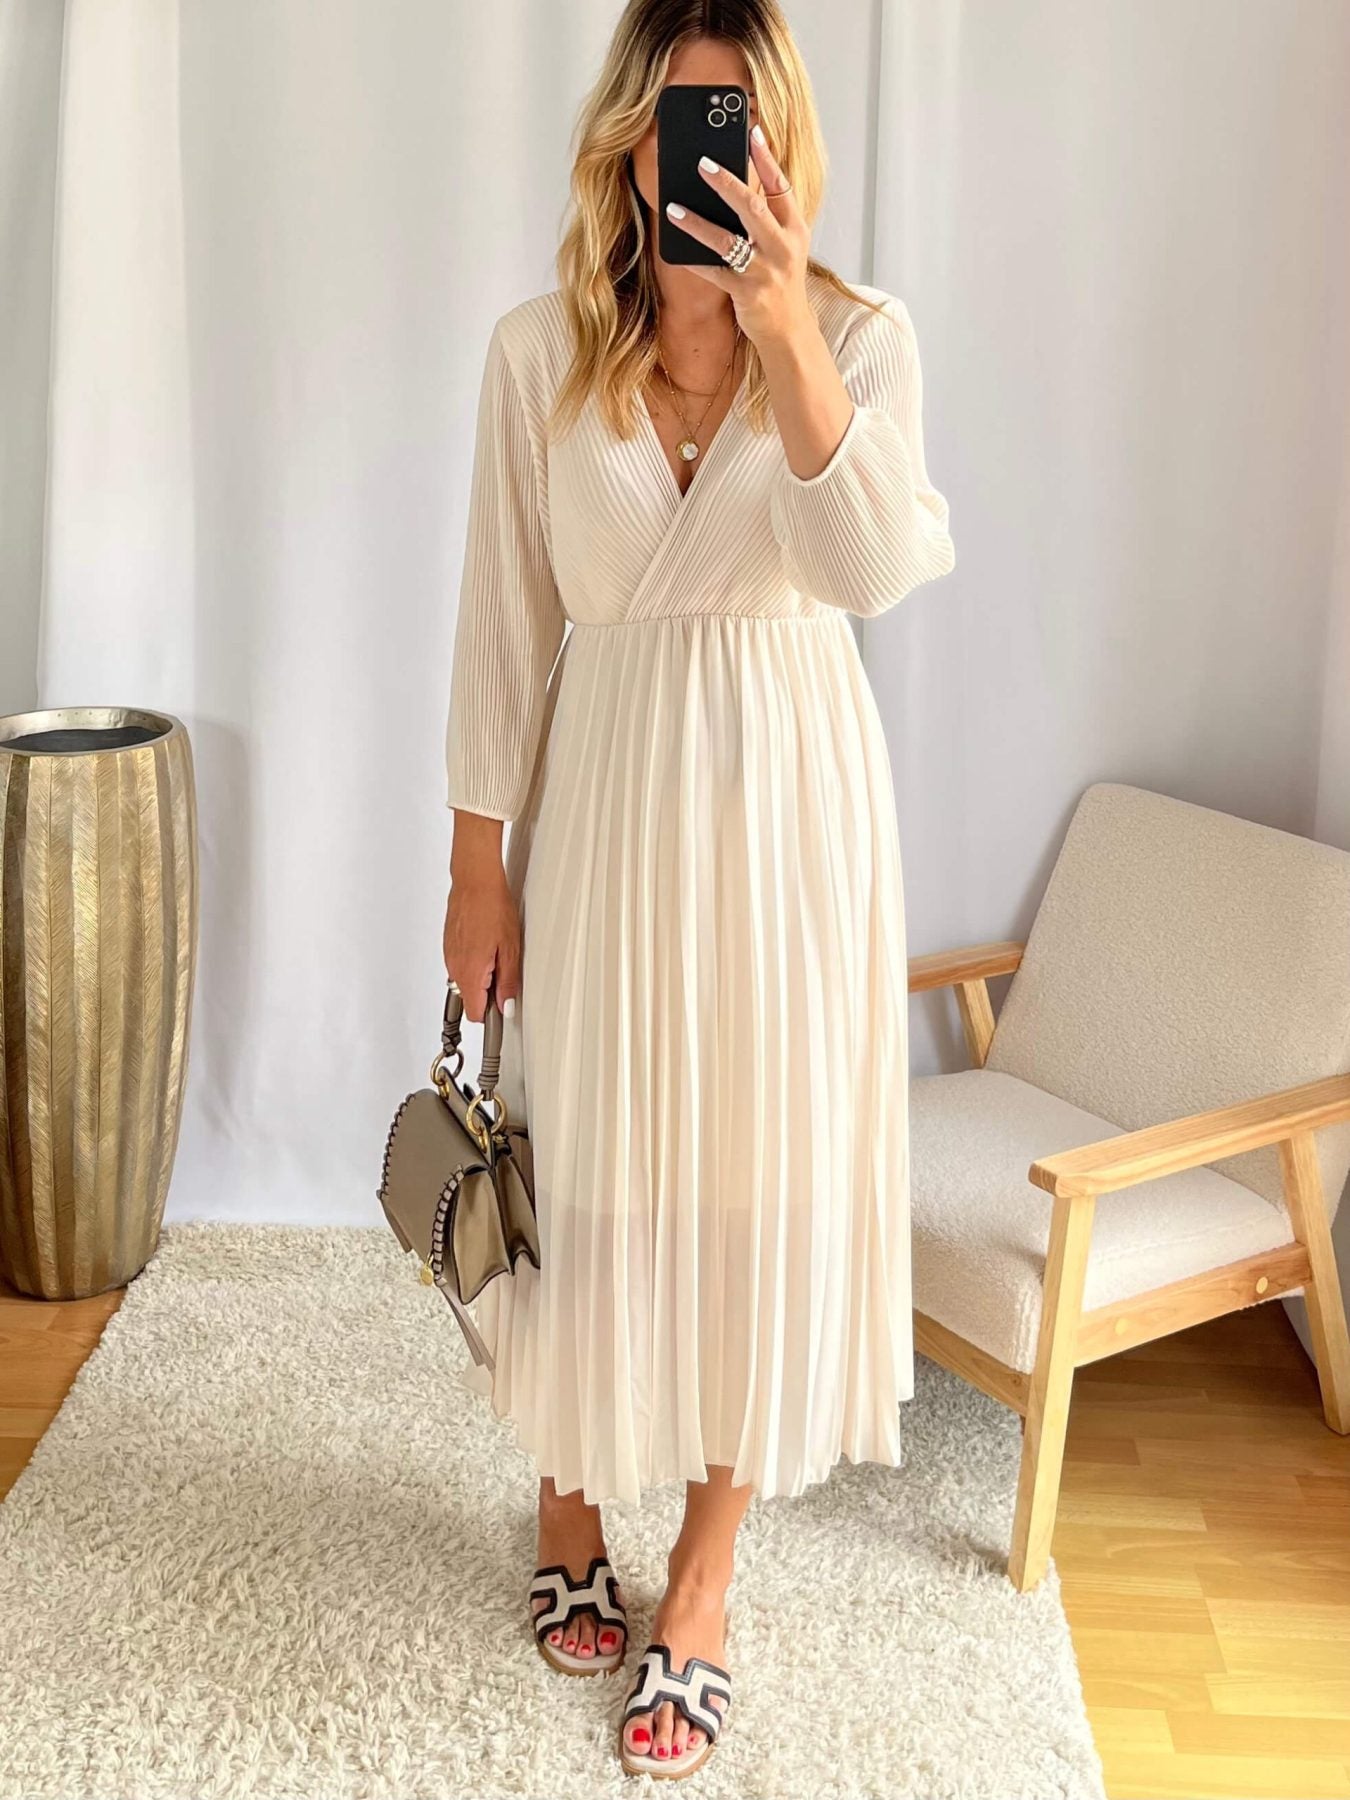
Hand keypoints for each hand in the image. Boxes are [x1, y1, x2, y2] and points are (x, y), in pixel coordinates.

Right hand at [443, 868, 520, 1024]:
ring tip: (496, 951)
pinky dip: (474, 960)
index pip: (474, 1014)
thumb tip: (507, 1005)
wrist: (474, 881)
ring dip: (481, 975)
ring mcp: (449, 956)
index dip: (491, 1013)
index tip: (502, 1007)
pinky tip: (486, 942)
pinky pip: (461, 964)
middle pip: (470, 998)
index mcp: (470, 973)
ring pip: (465, 980)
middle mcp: (455, 968)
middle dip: (488, 992)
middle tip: (504, 971)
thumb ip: (508, 981)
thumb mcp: (510, 948)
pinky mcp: (449, 945)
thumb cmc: (492, 907)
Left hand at [665, 124, 812, 347]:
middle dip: (726, 183)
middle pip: (753, 207)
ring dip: (697, 223)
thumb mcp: (785, 245)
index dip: (766, 159)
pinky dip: (694, 260)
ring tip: (673, 208)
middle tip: (701, 163)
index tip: (751, 132)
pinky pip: (714, 272)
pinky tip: (676, 249)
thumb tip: (736, 183)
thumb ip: (769, 216)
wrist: (789, 329)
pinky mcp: (747, 293)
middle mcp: (783, 247)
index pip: (781, 186)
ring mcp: (765, 271)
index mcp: (795, 229)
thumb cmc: (781, 280)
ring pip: (726, 240)